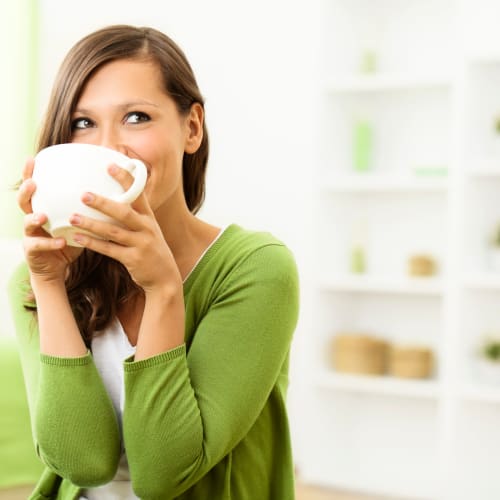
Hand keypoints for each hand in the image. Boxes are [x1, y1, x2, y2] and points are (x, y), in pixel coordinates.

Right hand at [18, 158, 82, 283]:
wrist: (57, 268)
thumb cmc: (69, 240)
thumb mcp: (77, 221)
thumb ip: (86, 207)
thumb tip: (112, 190)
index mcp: (43, 208)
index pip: (35, 188)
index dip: (31, 174)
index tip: (33, 159)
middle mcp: (33, 219)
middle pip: (24, 201)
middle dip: (26, 191)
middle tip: (33, 183)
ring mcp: (31, 235)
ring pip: (27, 223)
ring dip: (34, 218)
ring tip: (43, 216)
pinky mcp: (33, 252)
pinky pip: (39, 246)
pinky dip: (51, 244)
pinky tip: (61, 242)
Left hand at [68, 165, 181, 293]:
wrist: (165, 277)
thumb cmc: (150, 249)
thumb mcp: (148, 229)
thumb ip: (132, 216)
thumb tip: (109, 200)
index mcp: (149, 217)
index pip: (138, 194)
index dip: (125, 179)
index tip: (110, 165)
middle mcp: (147, 228)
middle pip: (124, 212)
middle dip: (103, 203)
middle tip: (84, 194)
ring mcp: (141, 244)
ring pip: (113, 232)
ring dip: (92, 224)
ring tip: (73, 217)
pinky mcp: (133, 259)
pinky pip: (109, 250)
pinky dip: (93, 243)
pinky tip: (78, 238)